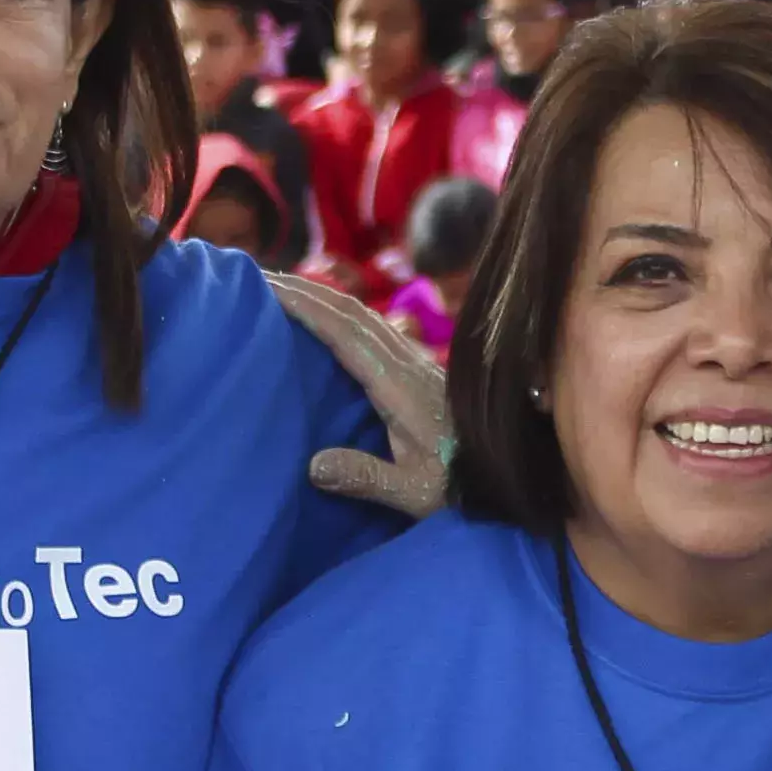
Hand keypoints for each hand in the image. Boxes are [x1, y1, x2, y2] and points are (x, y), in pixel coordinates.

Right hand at [261, 266, 446, 520]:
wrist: (512, 470)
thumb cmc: (461, 486)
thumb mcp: (415, 493)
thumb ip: (367, 478)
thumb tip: (313, 466)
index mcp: (398, 386)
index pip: (345, 334)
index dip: (306, 307)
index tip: (268, 287)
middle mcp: (406, 364)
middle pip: (350, 313)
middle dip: (305, 290)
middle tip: (259, 276)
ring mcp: (415, 362)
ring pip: (363, 316)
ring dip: (323, 297)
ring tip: (283, 288)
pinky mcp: (420, 370)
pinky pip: (374, 329)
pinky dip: (342, 314)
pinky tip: (329, 318)